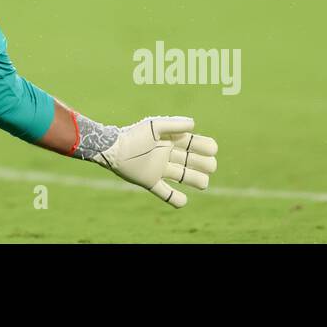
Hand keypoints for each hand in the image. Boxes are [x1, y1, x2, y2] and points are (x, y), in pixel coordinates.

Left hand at [90, 115, 217, 208]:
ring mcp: (159, 169)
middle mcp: (166, 154)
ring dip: (195, 180)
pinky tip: (183, 202)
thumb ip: (173, 124)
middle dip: (204, 164)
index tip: (212, 150)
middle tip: (210, 166)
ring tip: (204, 183)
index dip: (204, 146)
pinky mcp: (150, 181)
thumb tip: (194, 124)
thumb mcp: (154, 126)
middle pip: (191, 161)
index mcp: (169, 139)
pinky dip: (174, 199)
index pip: (193, 143)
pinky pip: (165, 192)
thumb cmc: (134, 135)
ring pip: (183, 176)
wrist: (114, 150)